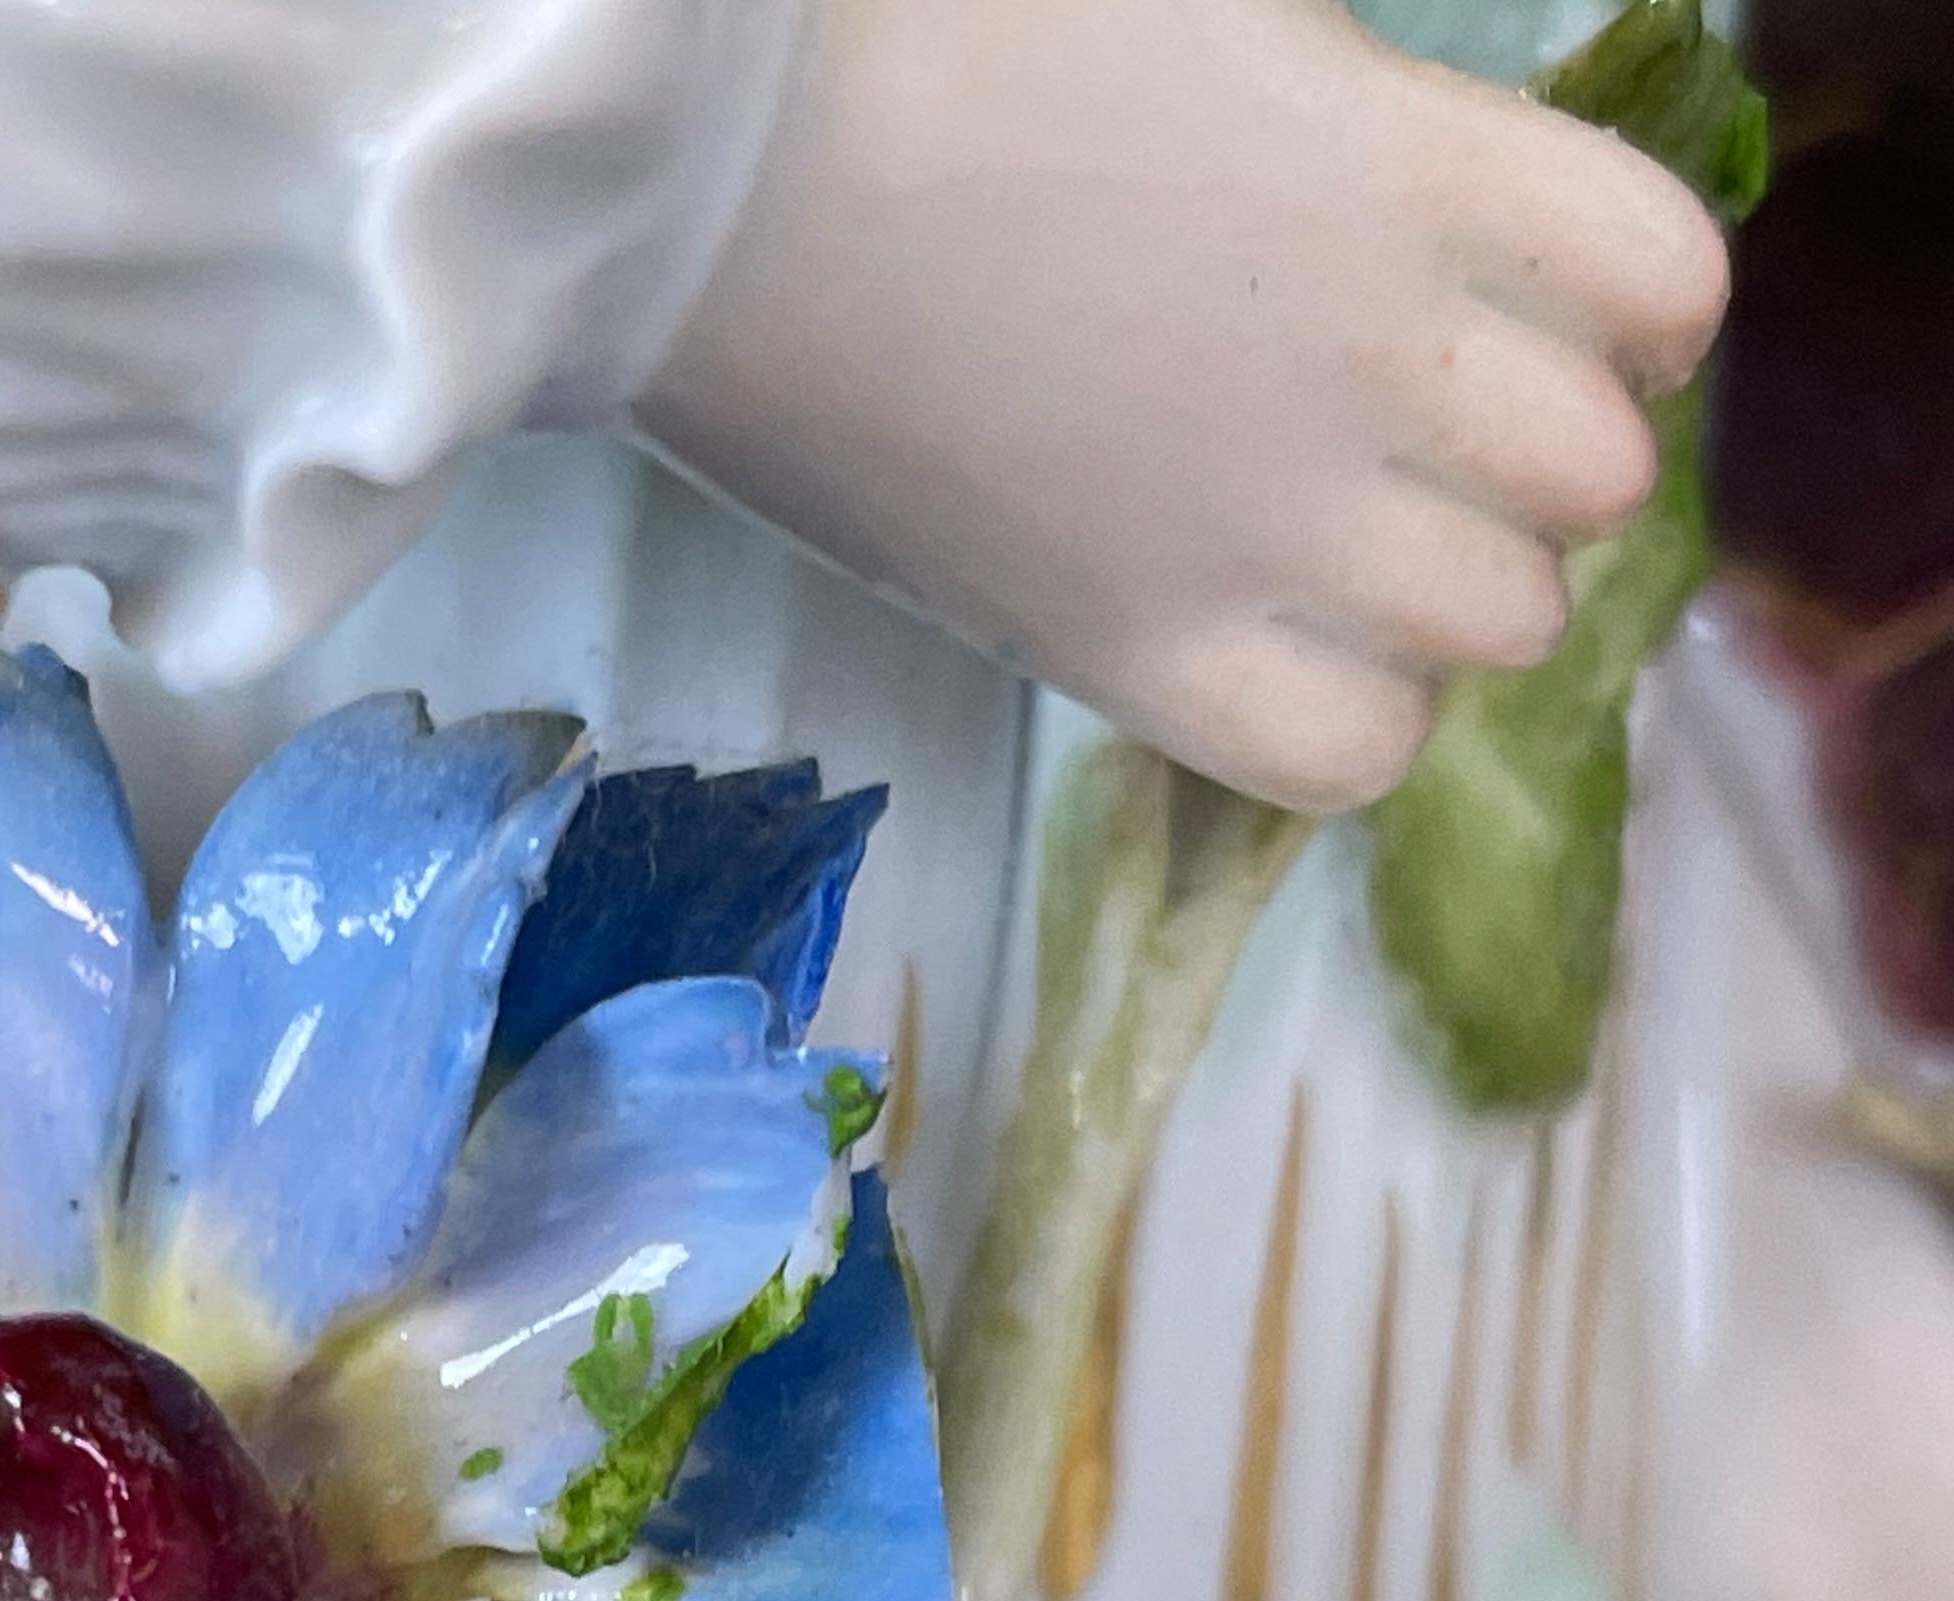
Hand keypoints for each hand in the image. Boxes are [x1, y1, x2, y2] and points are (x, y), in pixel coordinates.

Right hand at [639, 0, 1729, 808]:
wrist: (708, 180)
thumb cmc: (934, 38)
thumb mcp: (1208, 7)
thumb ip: (1355, 113)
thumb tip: (1400, 201)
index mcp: (1412, 168)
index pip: (1663, 285)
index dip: (1635, 315)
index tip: (1557, 318)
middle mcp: (1376, 364)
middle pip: (1592, 483)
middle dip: (1536, 463)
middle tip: (1427, 443)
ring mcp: (1261, 532)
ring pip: (1499, 631)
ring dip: (1449, 597)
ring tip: (1345, 556)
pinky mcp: (1132, 655)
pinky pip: (1351, 756)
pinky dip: (1354, 721)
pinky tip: (1284, 655)